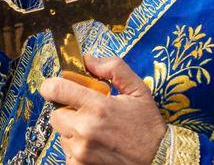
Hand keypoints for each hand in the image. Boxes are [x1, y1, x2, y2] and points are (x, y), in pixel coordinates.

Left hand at [39, 55, 165, 163]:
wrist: (160, 161)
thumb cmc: (148, 128)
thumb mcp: (139, 91)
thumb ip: (114, 68)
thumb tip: (87, 59)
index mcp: (98, 106)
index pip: (55, 89)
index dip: (53, 86)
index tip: (58, 88)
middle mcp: (86, 129)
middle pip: (55, 113)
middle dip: (67, 111)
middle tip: (87, 114)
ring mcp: (81, 150)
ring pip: (61, 133)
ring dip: (72, 130)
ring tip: (95, 131)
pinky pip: (66, 151)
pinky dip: (76, 147)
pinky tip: (95, 146)